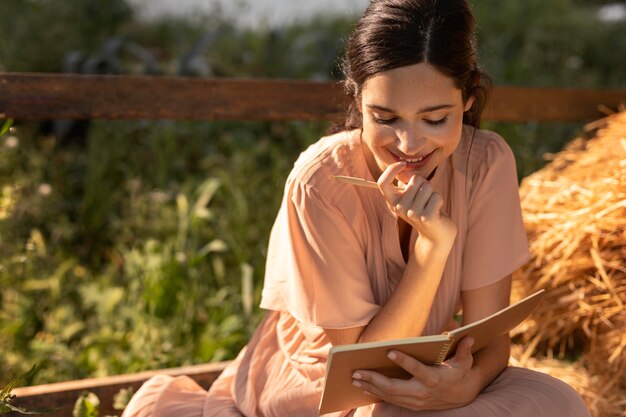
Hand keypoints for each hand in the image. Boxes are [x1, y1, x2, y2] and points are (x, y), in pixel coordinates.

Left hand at [351, 337, 478, 410]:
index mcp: (434, 379)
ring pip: (389, 396)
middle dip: (374, 380)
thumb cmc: (460, 374)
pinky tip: (363, 387)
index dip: (404, 361)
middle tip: (357, 371)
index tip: (390, 351)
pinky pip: (391, 400)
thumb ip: (464, 350)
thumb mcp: (465, 363)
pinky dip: (376, 394)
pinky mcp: (412, 405)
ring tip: (354, 378)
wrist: (463, 396)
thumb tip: (468, 336)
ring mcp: (416, 401)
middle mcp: (423, 392)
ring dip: (370, 387)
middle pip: (395, 387)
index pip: (417, 370)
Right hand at [377, 162, 456, 250]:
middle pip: (415, 179)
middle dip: (425, 184)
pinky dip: (440, 200)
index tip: (402, 164)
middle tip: (425, 199)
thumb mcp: (412, 197)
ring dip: (433, 193)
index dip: (391, 170)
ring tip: (430, 206)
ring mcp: (412, 213)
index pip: (382, 183)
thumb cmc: (425, 210)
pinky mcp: (426, 217)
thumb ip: (406, 184)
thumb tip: (404, 167)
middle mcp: (399, 208)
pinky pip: (437, 196)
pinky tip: (437, 212)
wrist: (436, 235)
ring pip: (428, 186)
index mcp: (393, 202)